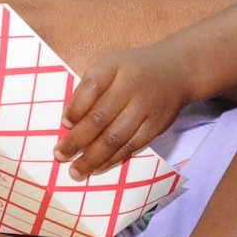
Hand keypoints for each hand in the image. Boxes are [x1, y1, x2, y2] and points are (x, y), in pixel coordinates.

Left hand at [56, 44, 189, 177]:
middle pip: (100, 118)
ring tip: (75, 171)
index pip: (90, 87)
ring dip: (92, 158)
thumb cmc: (132, 70)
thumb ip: (89, 87)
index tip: (64, 124)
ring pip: (115, 138)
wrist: (176, 71)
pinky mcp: (156, 126)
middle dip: (77, 140)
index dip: (75, 108)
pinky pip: (131, 147)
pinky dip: (112, 160)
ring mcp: (146, 108)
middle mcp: (131, 86)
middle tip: (60, 154)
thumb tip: (69, 122)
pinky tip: (97, 167)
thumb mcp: (109, 65)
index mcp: (114, 66)